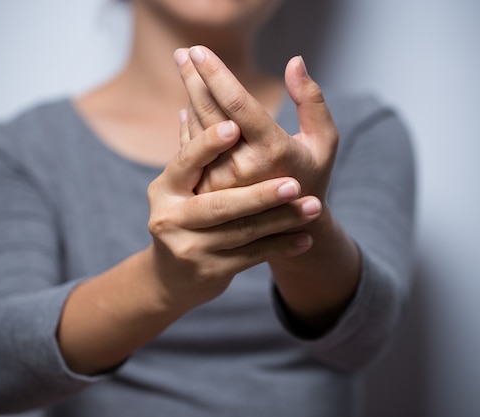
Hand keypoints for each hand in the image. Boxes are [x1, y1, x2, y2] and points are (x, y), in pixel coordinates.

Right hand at [147, 116, 321, 308]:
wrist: (174, 277)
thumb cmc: (186, 215)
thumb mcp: (182, 185)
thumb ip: (191, 147)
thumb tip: (192, 104)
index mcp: (165, 188)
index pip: (186, 161)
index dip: (208, 144)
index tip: (235, 126)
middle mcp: (171, 218)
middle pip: (220, 205)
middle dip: (259, 195)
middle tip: (294, 184)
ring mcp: (189, 248)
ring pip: (242, 232)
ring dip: (281, 220)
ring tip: (314, 207)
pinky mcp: (210, 271)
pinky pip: (252, 257)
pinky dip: (281, 247)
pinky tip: (305, 238)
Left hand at [174, 46, 337, 203]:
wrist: (290, 228)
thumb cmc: (311, 177)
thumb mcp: (325, 141)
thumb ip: (312, 100)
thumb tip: (295, 61)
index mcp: (273, 151)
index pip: (237, 104)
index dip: (215, 74)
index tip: (199, 50)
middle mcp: (242, 168)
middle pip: (209, 113)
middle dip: (194, 78)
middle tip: (183, 52)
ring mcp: (220, 183)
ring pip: (196, 130)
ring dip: (190, 96)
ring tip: (186, 67)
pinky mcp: (207, 191)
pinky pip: (191, 150)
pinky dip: (190, 122)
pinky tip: (190, 102)